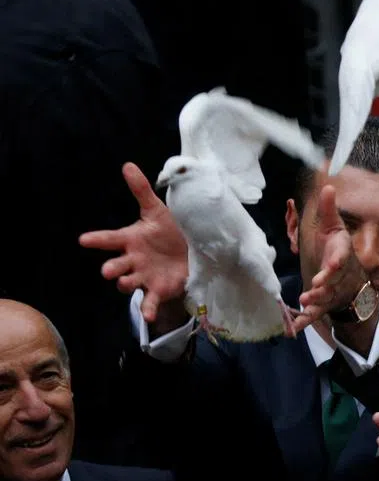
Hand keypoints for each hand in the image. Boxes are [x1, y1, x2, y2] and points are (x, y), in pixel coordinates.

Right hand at [79, 162, 189, 331]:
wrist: (192, 252)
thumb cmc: (170, 231)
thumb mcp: (157, 211)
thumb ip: (141, 190)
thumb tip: (127, 165)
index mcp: (131, 240)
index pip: (110, 239)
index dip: (97, 240)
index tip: (83, 240)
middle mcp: (133, 259)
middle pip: (116, 265)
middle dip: (111, 268)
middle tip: (108, 269)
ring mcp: (143, 276)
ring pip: (128, 283)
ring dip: (125, 284)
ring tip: (126, 282)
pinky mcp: (157, 289)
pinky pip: (150, 301)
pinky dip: (149, 308)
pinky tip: (151, 316)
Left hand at [293, 185, 368, 332]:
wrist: (351, 282)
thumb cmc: (338, 250)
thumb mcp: (335, 229)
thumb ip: (330, 211)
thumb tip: (329, 185)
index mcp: (341, 255)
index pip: (341, 257)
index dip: (337, 262)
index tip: (333, 264)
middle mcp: (338, 276)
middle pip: (332, 281)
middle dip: (324, 285)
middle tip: (315, 287)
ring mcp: (332, 292)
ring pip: (324, 299)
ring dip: (315, 302)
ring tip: (304, 304)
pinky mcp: (323, 305)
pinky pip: (314, 315)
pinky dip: (304, 322)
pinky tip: (292, 329)